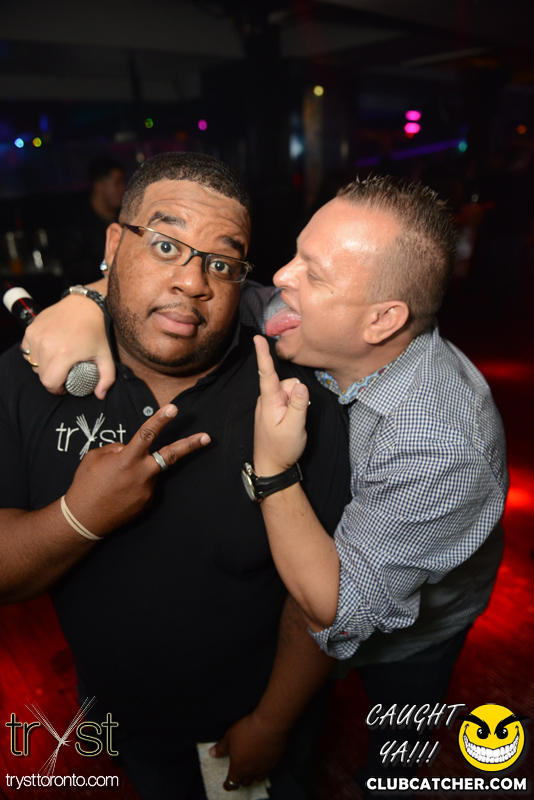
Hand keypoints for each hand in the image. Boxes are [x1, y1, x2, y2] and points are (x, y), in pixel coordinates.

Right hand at [22, 290, 114, 399]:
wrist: (85, 305)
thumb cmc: (96, 331)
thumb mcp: (106, 356)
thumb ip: (107, 378)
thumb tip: (100, 395)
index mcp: (64, 354)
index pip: (49, 382)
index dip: (56, 389)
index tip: (64, 387)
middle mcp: (46, 345)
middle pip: (40, 374)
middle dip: (51, 378)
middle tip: (62, 375)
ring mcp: (37, 335)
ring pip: (32, 362)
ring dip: (42, 366)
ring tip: (55, 362)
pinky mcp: (31, 329)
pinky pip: (27, 349)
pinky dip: (34, 353)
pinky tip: (46, 351)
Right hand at [65, 405, 209, 536]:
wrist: (83, 520)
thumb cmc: (85, 485)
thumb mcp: (94, 457)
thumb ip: (116, 448)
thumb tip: (130, 448)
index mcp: (126, 460)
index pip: (146, 434)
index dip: (160, 420)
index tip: (173, 408)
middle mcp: (141, 474)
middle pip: (171, 455)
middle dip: (190, 445)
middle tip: (207, 437)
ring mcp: (147, 490)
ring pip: (150, 470)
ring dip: (139, 470)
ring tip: (116, 483)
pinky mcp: (148, 502)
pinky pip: (146, 485)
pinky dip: (136, 484)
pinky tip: (120, 493)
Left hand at [210, 711, 288, 789]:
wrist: (270, 724)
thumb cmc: (248, 730)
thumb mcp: (229, 737)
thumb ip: (221, 747)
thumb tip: (212, 753)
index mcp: (239, 768)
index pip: (232, 783)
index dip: (228, 785)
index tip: (226, 785)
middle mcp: (253, 772)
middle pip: (246, 782)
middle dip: (241, 779)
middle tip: (238, 774)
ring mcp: (266, 768)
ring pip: (259, 778)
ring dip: (254, 775)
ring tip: (252, 769)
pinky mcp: (276, 762)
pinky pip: (270, 769)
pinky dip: (266, 767)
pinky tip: (265, 760)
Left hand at [253, 335, 308, 474]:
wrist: (272, 467)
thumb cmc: (282, 448)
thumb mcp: (295, 427)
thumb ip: (299, 404)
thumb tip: (301, 384)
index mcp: (269, 401)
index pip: (266, 373)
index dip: (263, 354)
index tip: (257, 338)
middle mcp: (266, 400)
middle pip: (286, 383)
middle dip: (296, 394)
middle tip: (295, 417)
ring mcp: (268, 405)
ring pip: (288, 392)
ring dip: (295, 403)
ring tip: (291, 422)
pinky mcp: (272, 410)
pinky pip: (286, 400)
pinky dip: (292, 408)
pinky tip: (289, 422)